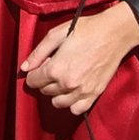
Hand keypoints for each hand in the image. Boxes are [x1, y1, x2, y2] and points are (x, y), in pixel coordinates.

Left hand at [21, 5, 138, 115]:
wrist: (114, 33)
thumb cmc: (86, 30)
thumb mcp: (57, 34)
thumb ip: (38, 52)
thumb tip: (24, 67)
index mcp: (56, 69)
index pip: (33, 81)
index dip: (34, 72)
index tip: (42, 64)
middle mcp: (67, 84)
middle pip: (44, 91)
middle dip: (45, 80)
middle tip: (55, 66)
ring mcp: (82, 91)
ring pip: (58, 102)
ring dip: (56, 92)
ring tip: (63, 78)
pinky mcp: (94, 94)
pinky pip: (76, 109)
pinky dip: (71, 103)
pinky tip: (73, 91)